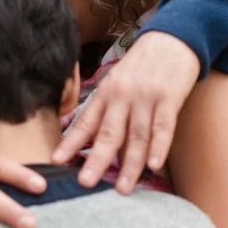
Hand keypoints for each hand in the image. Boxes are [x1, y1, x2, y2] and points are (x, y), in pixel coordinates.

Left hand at [52, 31, 199, 193]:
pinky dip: (159, 147)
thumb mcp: (117, 82)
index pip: (86, 122)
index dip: (71, 142)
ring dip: (130, 164)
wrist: (171, 39)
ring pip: (136, 135)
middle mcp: (122, 96)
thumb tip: (92, 140)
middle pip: (108, 132)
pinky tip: (154, 166)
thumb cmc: (142, 66)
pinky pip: (163, 126)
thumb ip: (107, 108)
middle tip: (85, 183)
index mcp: (106, 93)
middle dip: (96, 160)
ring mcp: (145, 97)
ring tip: (122, 188)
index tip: (56, 161)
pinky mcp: (169, 98)